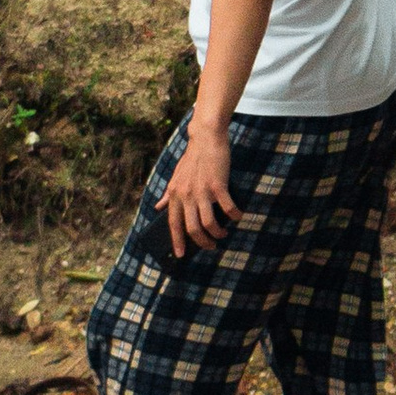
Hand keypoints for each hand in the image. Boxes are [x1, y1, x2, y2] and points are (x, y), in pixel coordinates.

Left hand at [163, 120, 239, 257]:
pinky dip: (233, 216)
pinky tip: (237, 217)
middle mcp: (186, 195)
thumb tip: (158, 207)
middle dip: (202, 243)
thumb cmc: (192, 158)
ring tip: (223, 234)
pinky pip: (227, 208)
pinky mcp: (217, 185)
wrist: (206, 138)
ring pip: (208, 223)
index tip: (179, 256)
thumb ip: (168, 194)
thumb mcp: (176, 176)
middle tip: (211, 246)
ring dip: (218, 233)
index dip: (176, 241)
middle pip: (192, 229)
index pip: (173, 223)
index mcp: (175, 194)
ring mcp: (202, 191)